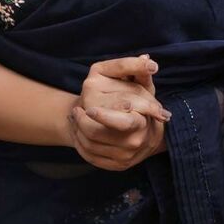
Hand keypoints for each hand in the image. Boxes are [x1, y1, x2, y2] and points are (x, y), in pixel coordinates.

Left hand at [68, 54, 170, 170]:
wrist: (146, 136)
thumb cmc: (141, 107)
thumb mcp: (143, 87)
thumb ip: (139, 72)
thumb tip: (145, 58)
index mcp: (140, 121)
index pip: (122, 121)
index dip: (103, 116)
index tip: (89, 109)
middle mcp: (133, 141)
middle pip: (97, 134)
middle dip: (82, 122)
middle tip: (76, 111)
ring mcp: (124, 156)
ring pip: (89, 144)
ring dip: (78, 130)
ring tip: (77, 118)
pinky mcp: (115, 166)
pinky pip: (90, 156)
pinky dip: (80, 144)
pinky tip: (79, 132)